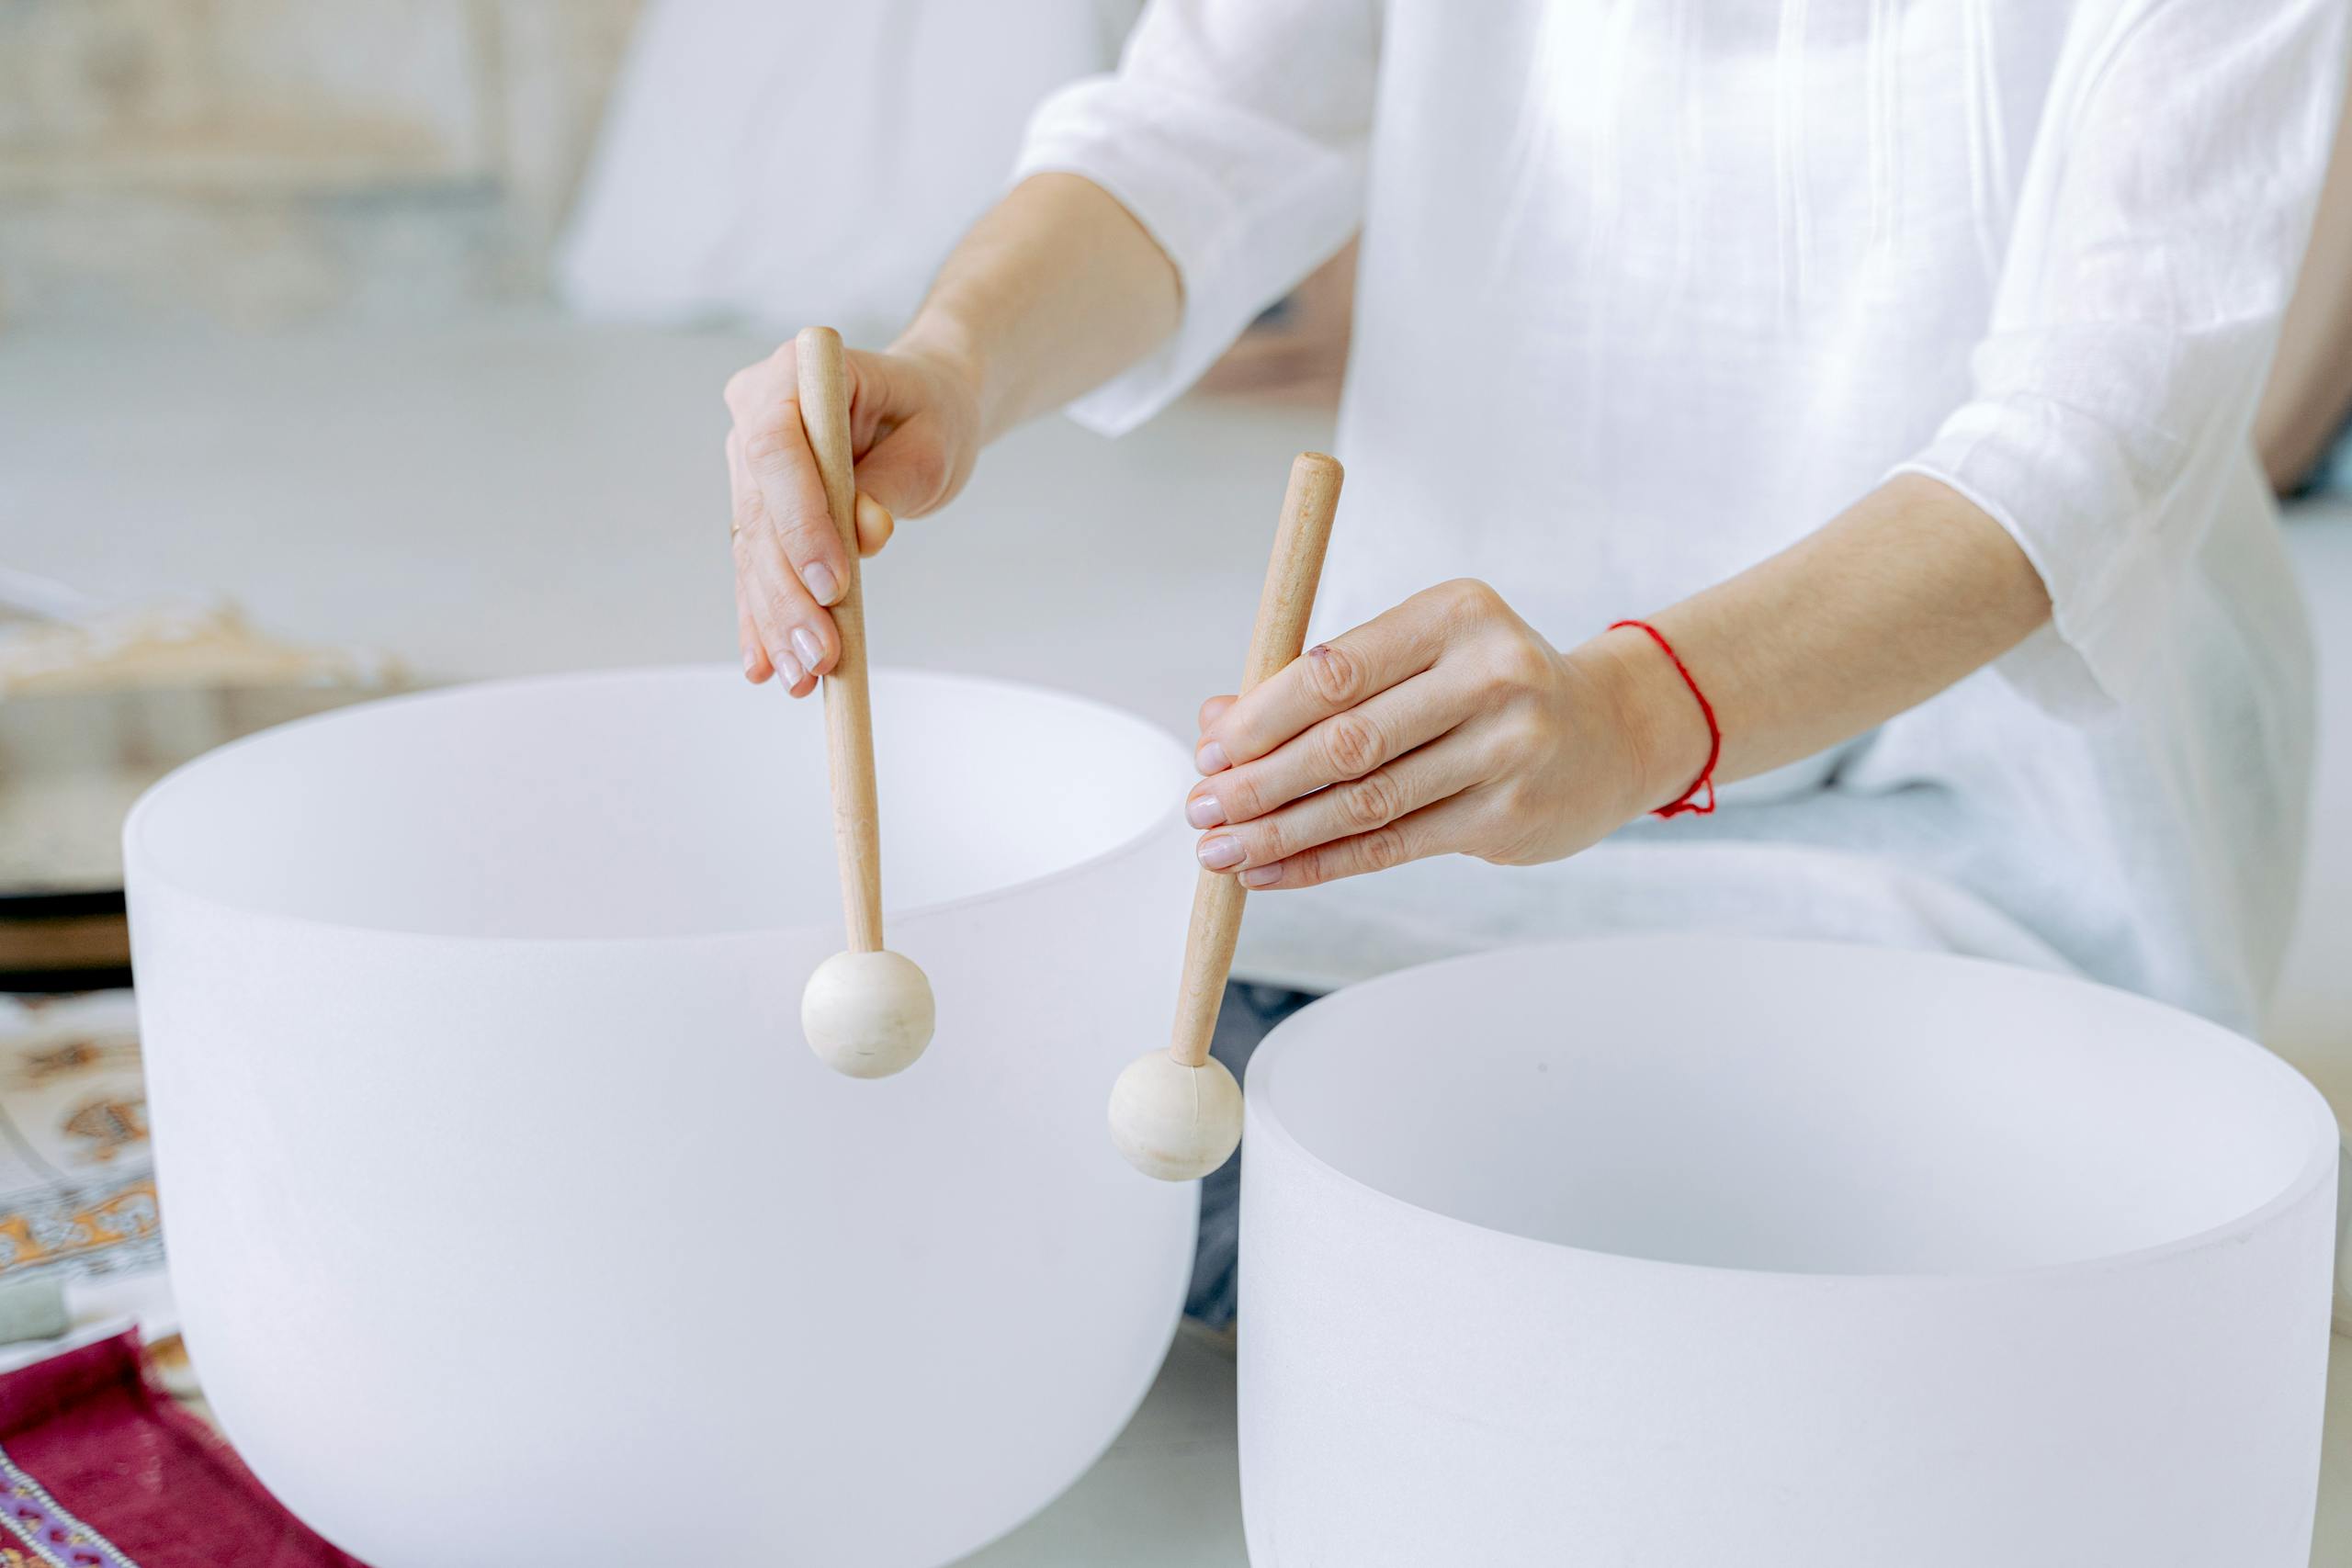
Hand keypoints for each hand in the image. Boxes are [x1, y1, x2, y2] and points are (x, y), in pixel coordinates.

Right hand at [724, 333, 980, 693]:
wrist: (919, 406)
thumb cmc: (930, 412)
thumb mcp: (932, 441)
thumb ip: (894, 482)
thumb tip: (865, 534)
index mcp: (796, 375)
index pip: (777, 448)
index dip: (798, 519)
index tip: (834, 581)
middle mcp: (754, 415)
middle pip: (759, 513)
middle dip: (788, 592)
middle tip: (821, 654)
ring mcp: (747, 465)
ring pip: (753, 552)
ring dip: (776, 620)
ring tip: (804, 677)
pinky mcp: (755, 508)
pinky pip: (755, 569)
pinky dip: (764, 620)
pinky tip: (768, 666)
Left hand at [1184, 580, 1705, 888]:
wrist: (1609, 734)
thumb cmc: (1485, 687)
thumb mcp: (1414, 659)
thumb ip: (1316, 684)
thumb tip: (1213, 722)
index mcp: (1453, 613)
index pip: (1336, 669)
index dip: (1262, 717)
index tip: (1211, 751)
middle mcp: (1491, 673)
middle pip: (1347, 740)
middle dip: (1260, 782)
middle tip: (1203, 808)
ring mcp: (1508, 747)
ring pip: (1367, 801)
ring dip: (1281, 832)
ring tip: (1221, 851)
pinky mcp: (1510, 813)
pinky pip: (1395, 844)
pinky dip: (1323, 862)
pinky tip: (1272, 872)